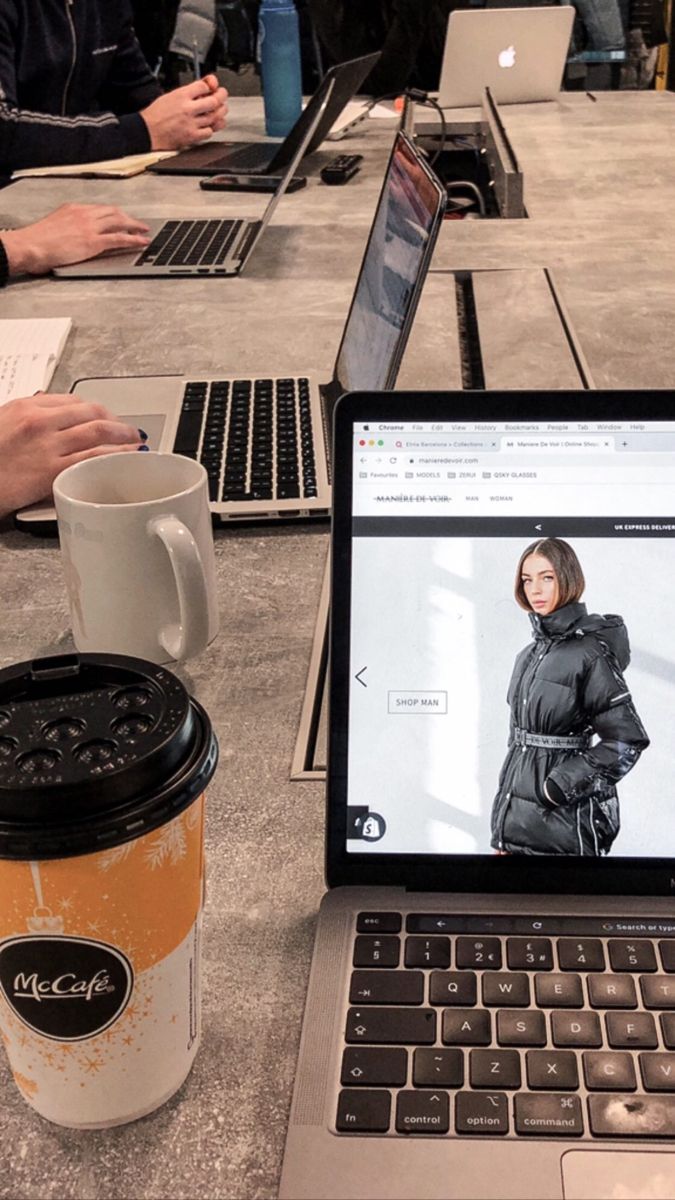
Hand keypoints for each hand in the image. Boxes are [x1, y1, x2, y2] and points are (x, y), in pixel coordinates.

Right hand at [0, 394, 144, 516]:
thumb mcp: (3, 422)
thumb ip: (29, 415)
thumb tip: (51, 407)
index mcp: (27, 406)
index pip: (72, 400)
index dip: (95, 409)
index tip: (106, 416)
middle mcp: (40, 422)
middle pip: (91, 412)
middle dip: (115, 420)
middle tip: (128, 429)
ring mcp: (48, 446)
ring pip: (98, 433)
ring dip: (124, 436)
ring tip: (136, 441)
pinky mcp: (52, 472)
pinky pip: (93, 459)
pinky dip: (115, 457)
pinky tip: (127, 458)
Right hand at [2, 204, 150, 275]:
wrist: (30, 245)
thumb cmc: (37, 241)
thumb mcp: (54, 226)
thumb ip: (68, 226)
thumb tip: (74, 234)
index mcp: (73, 208)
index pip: (100, 209)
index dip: (114, 214)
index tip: (122, 218)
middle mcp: (84, 214)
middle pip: (113, 212)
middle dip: (128, 217)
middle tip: (138, 224)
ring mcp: (90, 227)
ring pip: (119, 222)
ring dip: (135, 226)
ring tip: (145, 231)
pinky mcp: (93, 241)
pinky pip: (119, 238)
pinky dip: (134, 239)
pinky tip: (142, 242)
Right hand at [141, 75, 227, 149]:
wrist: (147, 131)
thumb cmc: (156, 115)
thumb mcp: (170, 96)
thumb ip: (187, 92)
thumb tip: (203, 87)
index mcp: (181, 95)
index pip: (203, 86)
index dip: (210, 85)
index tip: (212, 87)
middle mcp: (187, 108)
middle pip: (214, 101)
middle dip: (221, 97)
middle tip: (222, 96)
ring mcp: (191, 123)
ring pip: (214, 116)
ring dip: (220, 113)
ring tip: (219, 110)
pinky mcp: (191, 136)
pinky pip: (209, 132)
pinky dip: (211, 128)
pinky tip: (209, 125)